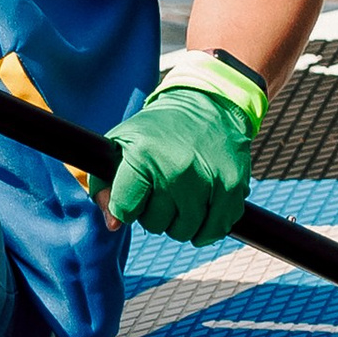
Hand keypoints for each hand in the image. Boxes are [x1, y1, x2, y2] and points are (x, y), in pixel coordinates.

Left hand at [106, 81, 256, 247]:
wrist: (208, 105)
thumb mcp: (121, 144)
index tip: (133, 194)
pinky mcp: (233, 187)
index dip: (126, 207)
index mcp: (143, 155)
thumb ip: (104, 184)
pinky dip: (207, 227)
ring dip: (180, 222)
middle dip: (154, 213)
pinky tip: (202, 209)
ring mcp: (208, 179)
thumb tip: (113, 224)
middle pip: (155, 224)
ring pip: (185, 232)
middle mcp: (176, 168)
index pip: (125, 210)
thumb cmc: (157, 130)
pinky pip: (215, 229)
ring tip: (180, 197)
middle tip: (160, 190)